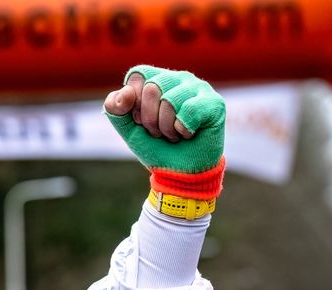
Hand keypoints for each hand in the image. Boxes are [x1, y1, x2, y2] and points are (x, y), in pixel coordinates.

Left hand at [104, 65, 224, 175]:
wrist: (180, 173)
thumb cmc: (156, 147)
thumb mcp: (129, 129)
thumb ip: (116, 109)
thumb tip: (125, 93)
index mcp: (157, 79)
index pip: (137, 75)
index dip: (133, 102)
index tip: (140, 120)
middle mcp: (179, 78)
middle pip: (152, 87)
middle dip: (149, 119)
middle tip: (159, 131)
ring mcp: (199, 88)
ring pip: (170, 100)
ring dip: (166, 127)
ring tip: (173, 134)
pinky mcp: (214, 103)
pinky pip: (189, 110)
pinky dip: (183, 130)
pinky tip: (188, 134)